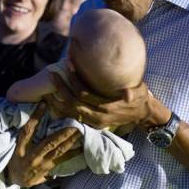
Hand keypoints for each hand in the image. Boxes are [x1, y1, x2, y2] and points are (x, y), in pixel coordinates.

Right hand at [7, 102, 81, 186]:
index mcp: (21, 147)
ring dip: (70, 141)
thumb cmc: (16, 157)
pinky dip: (72, 154)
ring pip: (58, 151)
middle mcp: (31, 156)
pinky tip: (81, 148)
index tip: (44, 104)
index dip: (35, 117)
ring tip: (80, 132)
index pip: (28, 130)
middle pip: (48, 142)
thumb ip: (26, 133)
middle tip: (74, 122)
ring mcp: (40, 164)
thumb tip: (39, 112)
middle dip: (63, 132)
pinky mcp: (47, 170)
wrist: (15, 179)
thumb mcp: (15, 145)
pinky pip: (62, 161)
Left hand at [43, 68, 165, 129]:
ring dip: (57, 100)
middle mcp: (97, 117)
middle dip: (60, 89)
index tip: (67, 65)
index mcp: (106, 109)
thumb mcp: (139, 93)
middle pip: (72, 103)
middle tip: (51, 75)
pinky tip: (53, 99)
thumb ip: (132, 92)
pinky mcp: (91, 123)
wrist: (142, 113)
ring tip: (47, 87)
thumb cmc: (139, 98)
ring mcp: (93, 122)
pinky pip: (71, 116)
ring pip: (68, 112)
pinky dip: (61, 108)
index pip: (83, 94)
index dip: (73, 80)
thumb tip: (128, 94)